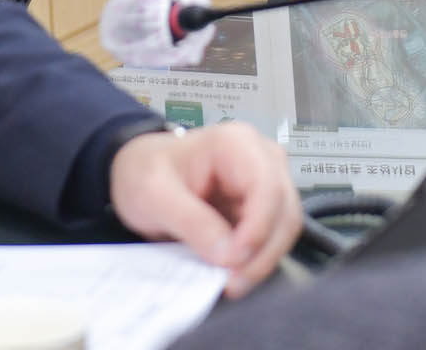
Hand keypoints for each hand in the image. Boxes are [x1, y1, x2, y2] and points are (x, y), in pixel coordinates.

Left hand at [108, 122, 298, 298]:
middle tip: (231, 282)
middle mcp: (261, 158)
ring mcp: (266, 182)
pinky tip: (232, 272)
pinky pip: (272, 239)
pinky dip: (256, 260)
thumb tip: (229, 255)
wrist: (142, 172)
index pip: (266, 187)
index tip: (234, 261)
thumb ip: (191, 221)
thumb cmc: (146, 171)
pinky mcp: (263, 207)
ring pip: (284, 229)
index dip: (257, 228)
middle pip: (283, 211)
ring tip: (230, 281)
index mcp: (235, 143)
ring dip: (261, 260)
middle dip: (261, 253)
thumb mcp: (154, 194)